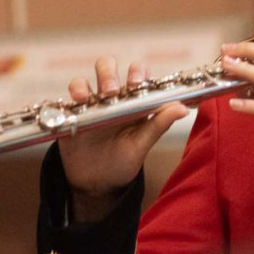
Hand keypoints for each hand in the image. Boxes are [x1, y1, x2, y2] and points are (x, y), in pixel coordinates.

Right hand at [58, 56, 188, 221]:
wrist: (97, 184)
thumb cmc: (124, 161)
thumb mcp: (142, 144)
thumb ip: (160, 124)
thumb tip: (183, 108)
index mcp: (134, 102)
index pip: (137, 75)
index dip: (138, 72)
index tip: (137, 82)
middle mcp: (112, 98)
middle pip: (108, 69)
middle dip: (109, 72)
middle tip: (112, 90)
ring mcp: (91, 105)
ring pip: (87, 79)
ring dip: (89, 84)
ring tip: (100, 97)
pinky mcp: (73, 115)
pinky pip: (70, 98)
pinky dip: (74, 94)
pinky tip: (80, 102)